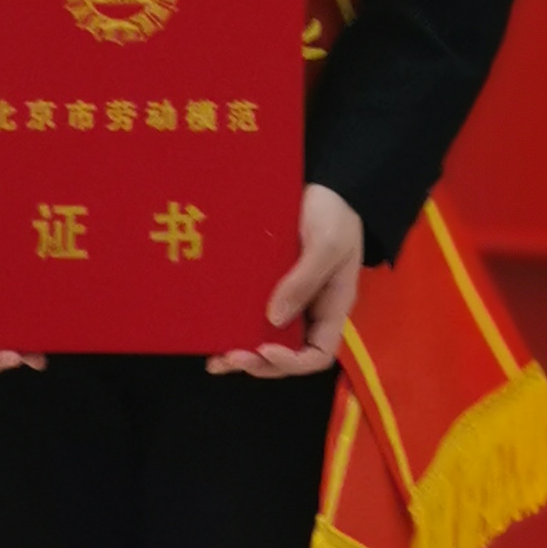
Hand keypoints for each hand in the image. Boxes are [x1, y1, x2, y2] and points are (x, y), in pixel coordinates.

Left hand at [209, 181, 359, 376]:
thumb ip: (303, 281)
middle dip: (260, 363)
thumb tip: (273, 319)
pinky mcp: (268, 286)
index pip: (317, 354)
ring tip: (215, 360)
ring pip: (267, 340)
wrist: (326, 184)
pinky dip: (234, 328)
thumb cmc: (334, 214)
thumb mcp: (326, 245)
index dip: (292, 362)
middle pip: (288, 354)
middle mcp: (309, 312)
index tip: (265, 350)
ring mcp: (289, 300)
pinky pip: (252, 315)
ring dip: (243, 354)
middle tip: (230, 357)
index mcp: (331, 308)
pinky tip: (211, 335)